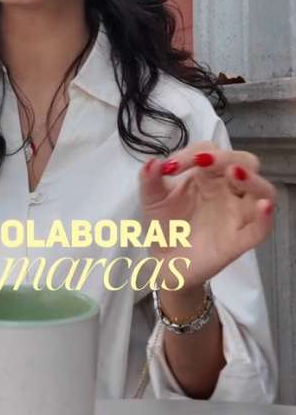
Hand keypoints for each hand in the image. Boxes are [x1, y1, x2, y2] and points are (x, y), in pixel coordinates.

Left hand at [138, 141, 276, 289]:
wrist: (165, 263)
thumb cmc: (165, 225)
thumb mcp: (152, 200)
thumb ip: (149, 180)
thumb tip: (152, 162)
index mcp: (207, 175)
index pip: (210, 151)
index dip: (192, 153)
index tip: (170, 167)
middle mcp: (227, 191)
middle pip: (245, 162)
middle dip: (228, 157)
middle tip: (204, 162)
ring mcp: (236, 215)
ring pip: (263, 191)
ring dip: (252, 179)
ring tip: (234, 174)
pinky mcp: (238, 240)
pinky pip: (260, 229)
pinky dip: (265, 218)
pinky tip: (263, 208)